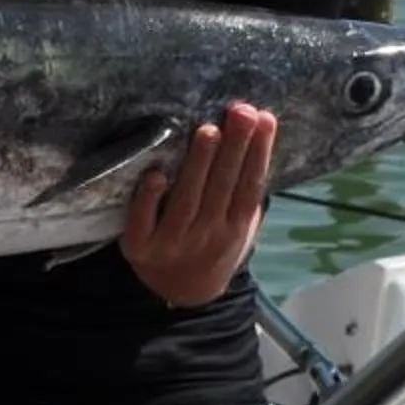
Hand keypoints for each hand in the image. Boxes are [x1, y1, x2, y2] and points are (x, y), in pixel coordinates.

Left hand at [120, 103, 275, 307]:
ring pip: (187, 200)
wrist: (181, 292)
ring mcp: (172, 243)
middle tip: (241, 111)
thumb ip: (246, 194)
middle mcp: (206, 235)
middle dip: (234, 147)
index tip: (265, 117)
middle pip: (223, 187)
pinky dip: (148, 199)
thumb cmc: (212, 244)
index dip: (259, 152)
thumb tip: (258, 141)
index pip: (250, 186)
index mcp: (234, 228)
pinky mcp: (139, 247)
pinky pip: (143, 222)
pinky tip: (155, 173)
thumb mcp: (240, 227)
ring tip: (208, 130)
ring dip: (198, 165)